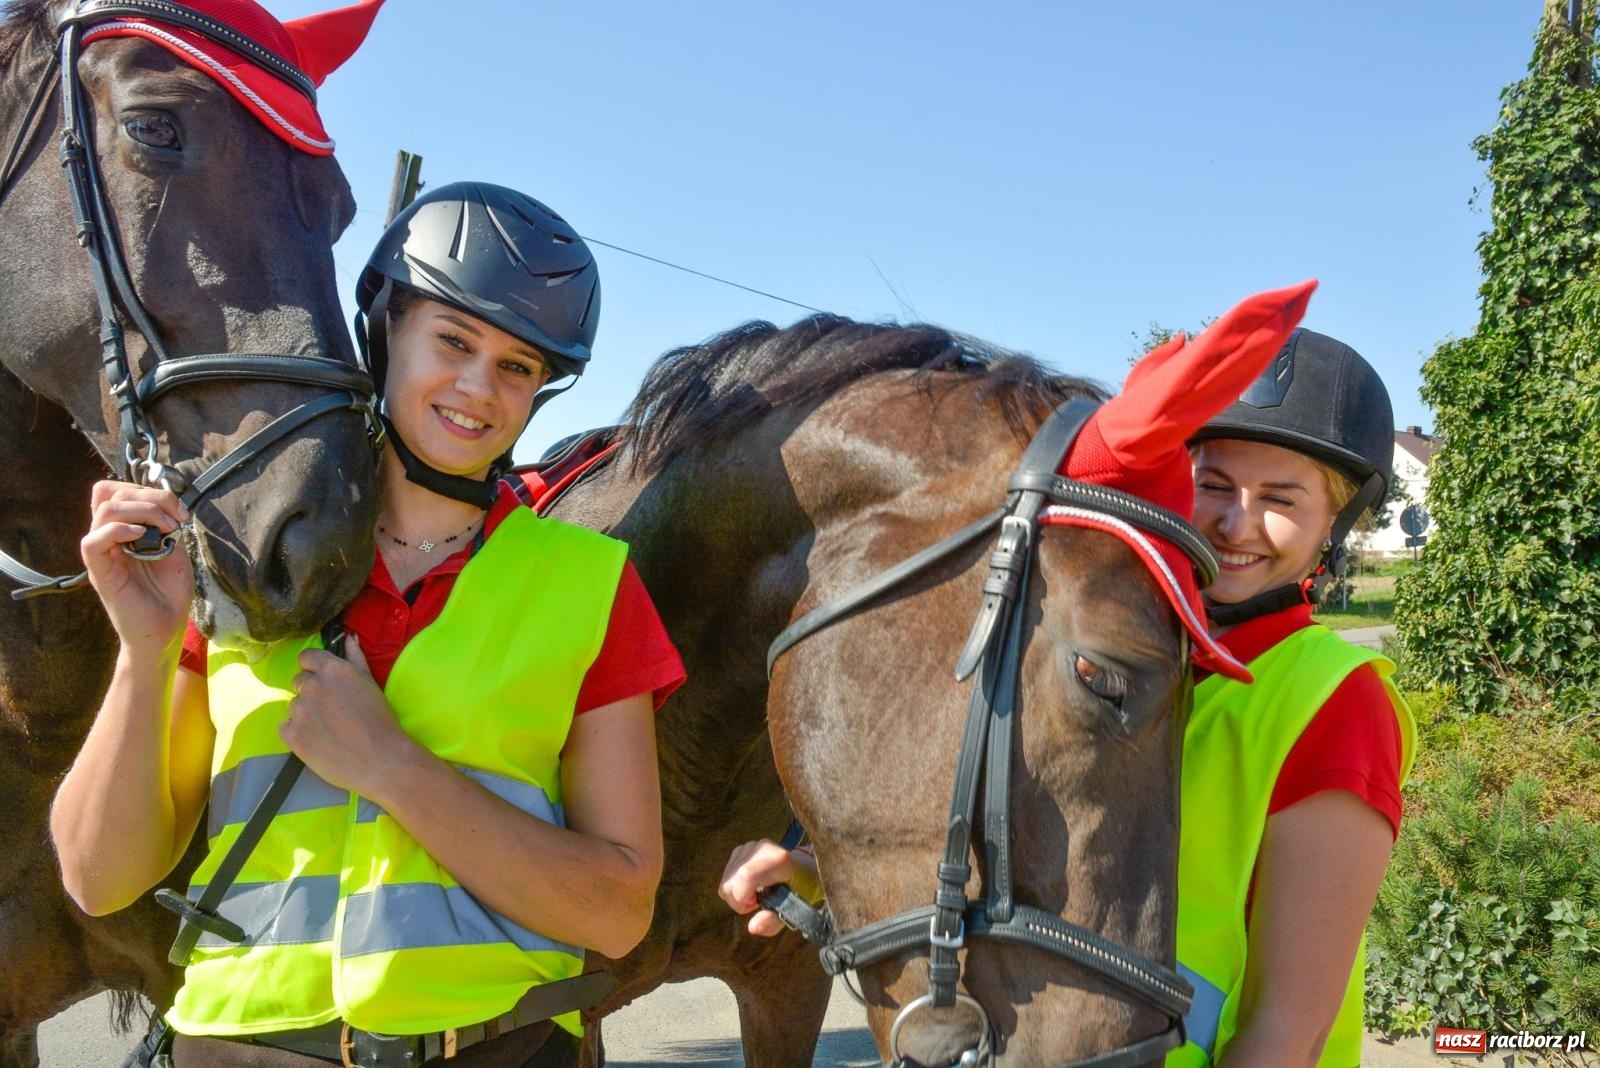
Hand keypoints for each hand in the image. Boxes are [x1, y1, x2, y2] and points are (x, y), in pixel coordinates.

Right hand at [80, 480, 192, 654]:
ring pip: (104, 509)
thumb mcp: (174, 550)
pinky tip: (140, 536)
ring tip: (165, 529)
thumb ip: (164, 524)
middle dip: (150, 497)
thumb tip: (164, 501)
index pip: (117, 491)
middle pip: (110, 493)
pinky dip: (117, 529)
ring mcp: (102, 554)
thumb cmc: (168, 593)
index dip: (147, 490)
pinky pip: (93, 541)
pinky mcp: (100, 572)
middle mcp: (108, 538)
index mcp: (123, 530)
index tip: (179, 511)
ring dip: (142, 511)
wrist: (165, 630)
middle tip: (176, 519)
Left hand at [282, 636, 421, 797]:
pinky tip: (318, 740)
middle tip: (332, 711)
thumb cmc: (381, 721)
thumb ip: (355, 658)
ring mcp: (299, 710)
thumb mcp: (371, 683)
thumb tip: (348, 638)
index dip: (314, 668)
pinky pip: (286, 727)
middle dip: (311, 693)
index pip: (306, 658)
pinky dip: (297, 732)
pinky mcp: (291, 735)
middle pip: (299, 682)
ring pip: (294, 706)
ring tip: (328, 729)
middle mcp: (312, 685)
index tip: (324, 681)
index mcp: (333, 670)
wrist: (381, 760)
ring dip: (306, 714)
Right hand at [719, 838, 814, 936]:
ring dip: (737, 895)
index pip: (745, 876)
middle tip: (758, 902)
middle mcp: (761, 848)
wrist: (803, 869)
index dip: (743, 898)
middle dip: (739, 902)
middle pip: (730, 883)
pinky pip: (726, 877)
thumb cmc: (800, 890)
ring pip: (725, 881)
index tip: (757, 905)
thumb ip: (774, 922)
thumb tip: (752, 927)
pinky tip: (751, 887)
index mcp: (779, 860)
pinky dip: (735, 887)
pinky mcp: (740, 850)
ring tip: (757, 894)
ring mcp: (749, 847)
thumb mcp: (793, 911)